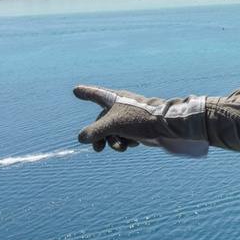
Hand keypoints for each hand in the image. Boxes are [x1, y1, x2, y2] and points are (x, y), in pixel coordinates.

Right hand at [73, 85, 208, 155]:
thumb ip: (93, 131)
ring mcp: (129, 116)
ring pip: (113, 131)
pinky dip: (126, 141)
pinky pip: (124, 135)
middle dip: (99, 136)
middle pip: (101, 121)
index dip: (85, 92)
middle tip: (98, 149)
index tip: (75, 90)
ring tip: (121, 148)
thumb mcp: (111, 124)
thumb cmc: (137, 119)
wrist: (164, 126)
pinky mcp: (137, 127)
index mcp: (114, 99)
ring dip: (114, 142)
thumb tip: (81, 138)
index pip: (95, 94)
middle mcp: (120, 106)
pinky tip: (134, 143)